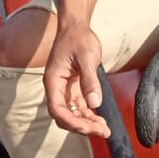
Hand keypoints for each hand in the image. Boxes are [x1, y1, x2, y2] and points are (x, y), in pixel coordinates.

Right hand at [43, 21, 109, 136]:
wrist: (77, 27)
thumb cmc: (78, 38)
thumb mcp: (86, 57)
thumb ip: (90, 80)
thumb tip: (95, 103)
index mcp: (53, 81)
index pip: (57, 109)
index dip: (71, 122)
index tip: (89, 128)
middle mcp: (57, 88)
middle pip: (65, 116)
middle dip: (82, 126)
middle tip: (102, 131)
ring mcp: (65, 89)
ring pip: (73, 114)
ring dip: (87, 123)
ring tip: (105, 129)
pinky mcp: (74, 88)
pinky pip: (80, 107)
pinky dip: (89, 115)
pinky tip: (101, 120)